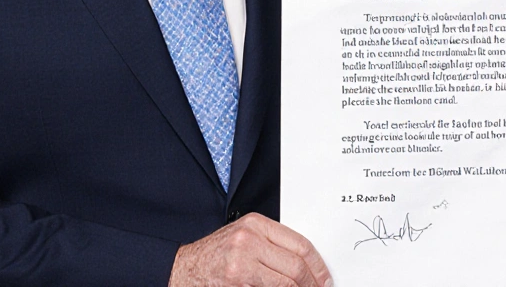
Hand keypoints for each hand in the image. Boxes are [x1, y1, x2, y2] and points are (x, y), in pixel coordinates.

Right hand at [169, 213, 331, 286]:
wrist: (180, 269)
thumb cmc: (214, 256)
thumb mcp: (244, 239)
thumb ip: (272, 245)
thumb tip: (305, 265)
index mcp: (256, 224)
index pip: (300, 244)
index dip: (318, 265)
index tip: (325, 278)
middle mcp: (249, 240)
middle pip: (296, 265)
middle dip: (312, 283)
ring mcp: (241, 262)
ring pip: (286, 283)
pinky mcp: (237, 282)